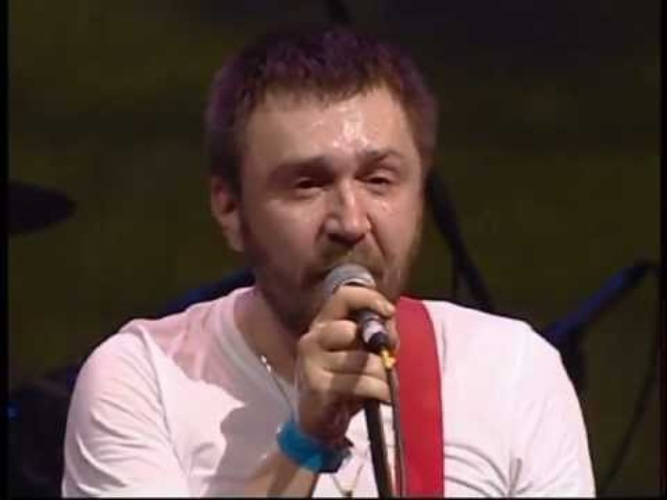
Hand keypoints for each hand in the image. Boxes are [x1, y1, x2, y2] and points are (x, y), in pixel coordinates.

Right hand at [294, 285, 397, 444]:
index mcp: (323, 325)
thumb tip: (390, 323)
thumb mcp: (361, 354)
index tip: (389, 312)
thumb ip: (377, 335)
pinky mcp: (317, 386)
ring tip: (381, 386)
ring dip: (382, 375)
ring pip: (363, 360)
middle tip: (386, 362)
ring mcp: (311, 363)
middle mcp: (312, 339)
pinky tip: (380, 396)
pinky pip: (361, 383)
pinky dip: (379, 390)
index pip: (343, 297)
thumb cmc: (344, 382)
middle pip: (352, 330)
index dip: (369, 298)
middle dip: (379, 347)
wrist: (318, 422)